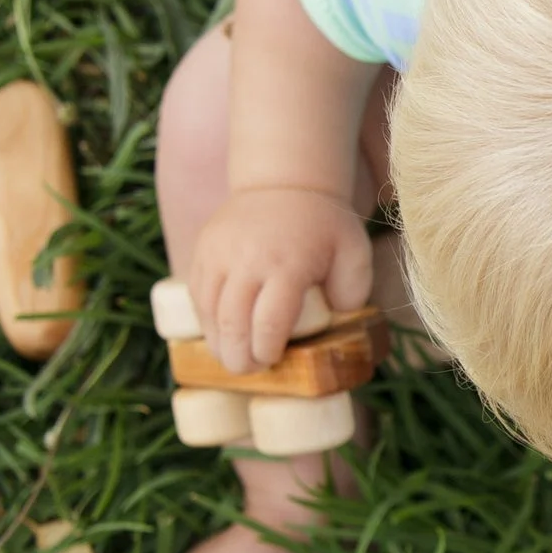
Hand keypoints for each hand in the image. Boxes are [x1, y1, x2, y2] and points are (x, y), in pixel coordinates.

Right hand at [186, 184, 371, 372]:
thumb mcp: (354, 253)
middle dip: (238, 356)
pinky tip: (219, 333)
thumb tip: (336, 325)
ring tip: (231, 358)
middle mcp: (248, 259)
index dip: (267, 351)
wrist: (284, 182)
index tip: (273, 361)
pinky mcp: (203, 250)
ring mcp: (219, 253)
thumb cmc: (325, 225)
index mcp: (288, 264)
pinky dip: (205, 319)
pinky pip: (197, 294)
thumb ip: (352, 292)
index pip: (269, 322)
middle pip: (233, 323)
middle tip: (248, 370)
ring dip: (217, 342)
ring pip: (208, 311)